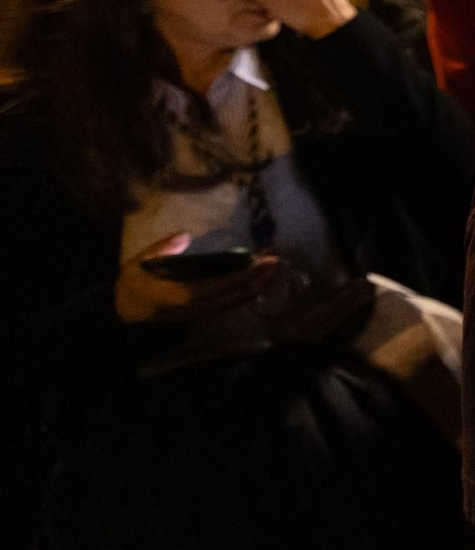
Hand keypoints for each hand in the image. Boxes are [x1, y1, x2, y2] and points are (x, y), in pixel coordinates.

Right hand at [113, 231, 278, 324]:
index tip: (261, 263)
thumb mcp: (138, 263)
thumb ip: (161, 248)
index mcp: (178, 294)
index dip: (242, 276)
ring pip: (232, 303)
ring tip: (272, 273)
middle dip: (256, 281)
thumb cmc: (131, 285)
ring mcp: (197, 314)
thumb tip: (185, 235)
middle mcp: (193, 307)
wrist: (123, 314)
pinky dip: (243, 295)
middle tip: (276, 263)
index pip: (217, 285)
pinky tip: (256, 286)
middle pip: (232, 296)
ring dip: (254, 289)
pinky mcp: (199, 314)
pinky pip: (226, 306)